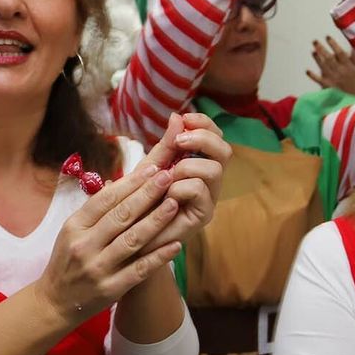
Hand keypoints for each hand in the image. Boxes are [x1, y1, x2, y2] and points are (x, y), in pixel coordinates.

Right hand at [35, 151, 187, 326]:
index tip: (151, 168)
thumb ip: (95, 212)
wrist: (54, 303)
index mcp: (74, 226)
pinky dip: (159, 257)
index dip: (130, 183)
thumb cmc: (67, 262)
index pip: (105, 199)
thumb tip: (122, 183)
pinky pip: (140, 269)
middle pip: (120, 215)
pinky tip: (176, 244)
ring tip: (174, 203)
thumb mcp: (71, 232)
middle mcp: (85, 245)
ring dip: (155, 221)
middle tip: (167, 176)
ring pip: (132, 240)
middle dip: (146, 194)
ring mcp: (98, 268)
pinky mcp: (111, 289)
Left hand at [134, 112, 231, 250]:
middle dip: (202, 138)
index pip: (215, 136)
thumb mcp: (150, 168)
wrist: (130, 238)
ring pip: (214, 169)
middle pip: (224, 150)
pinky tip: (166, 197)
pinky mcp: (203, 216)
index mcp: (199, 164)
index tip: (184, 118)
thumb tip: (177, 115)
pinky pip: (199, 190)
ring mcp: (208, 198)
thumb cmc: (139, 202)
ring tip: (166, 177)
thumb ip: (165, 145)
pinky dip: (179, 187)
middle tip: (178, 142)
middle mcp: (208, 180)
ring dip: (187, 166)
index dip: (203, 123)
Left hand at [306, 36, 354, 96]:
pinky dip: (313, 76)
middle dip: (321, 49)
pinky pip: (319, 80)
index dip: (333, 44)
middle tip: (315, 41)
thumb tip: (352, 48)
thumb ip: (354, 58)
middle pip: (329, 58)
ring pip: (324, 66)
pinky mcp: (328, 86)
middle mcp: (339, 71)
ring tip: (313, 51)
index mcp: (348, 66)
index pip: (339, 53)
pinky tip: (307, 71)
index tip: (327, 37)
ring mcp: (333, 78)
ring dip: (317, 58)